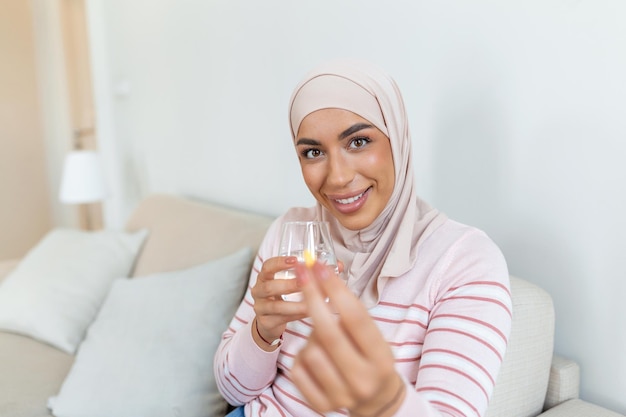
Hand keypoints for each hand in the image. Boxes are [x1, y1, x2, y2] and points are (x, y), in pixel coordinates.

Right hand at [250, 256, 307, 349]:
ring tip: (311, 303)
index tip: (295, 261)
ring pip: (275, 306)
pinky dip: (296, 315)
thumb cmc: (286, 297)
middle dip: (289, 284)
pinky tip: (309, 313)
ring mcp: (261, 307)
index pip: (267, 266)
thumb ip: (315, 273)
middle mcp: (259, 291)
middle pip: (269, 286)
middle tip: (305, 283)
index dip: (280, 263)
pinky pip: (281, 319)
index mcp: (266, 277)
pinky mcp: (266, 322)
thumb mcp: (295, 283)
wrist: (272, 321)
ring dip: (295, 304)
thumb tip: (339, 265)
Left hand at [291, 261, 405, 415]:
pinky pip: (298, 367)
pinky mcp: (320, 404)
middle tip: (302, 272)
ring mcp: (340, 395)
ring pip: (310, 349)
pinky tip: (316, 356)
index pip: (355, 317)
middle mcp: (362, 379)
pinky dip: (302, 355)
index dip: (335, 289)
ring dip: (311, 335)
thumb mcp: (374, 337)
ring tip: (324, 338)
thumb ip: (352, 314)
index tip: (319, 266)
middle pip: (328, 331)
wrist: (376, 400)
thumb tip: (320, 275)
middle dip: (311, 296)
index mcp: (381, 358)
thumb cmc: (372, 358)